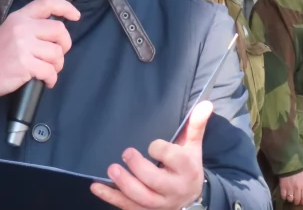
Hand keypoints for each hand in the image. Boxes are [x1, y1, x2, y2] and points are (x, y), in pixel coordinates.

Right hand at [0, 0, 80, 98]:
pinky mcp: (24, 64)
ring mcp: (23, 46)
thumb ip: (30, 27)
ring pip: (57, 53)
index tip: (75, 16)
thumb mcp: (9, 31)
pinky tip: (46, 81)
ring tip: (48, 70)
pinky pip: (50, 71)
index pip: (47, 4)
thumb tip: (56, 31)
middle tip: (58, 54)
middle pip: (59, 31)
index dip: (66, 8)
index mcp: (19, 17)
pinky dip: (51, 79)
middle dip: (65, 45)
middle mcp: (22, 28)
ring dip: (57, 65)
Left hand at [90, 101, 213, 209]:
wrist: (191, 197)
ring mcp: (160, 204)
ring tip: (111, 169)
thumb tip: (205, 104)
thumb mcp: (193, 145)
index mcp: (187, 169)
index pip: (173, 158)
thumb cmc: (187, 165)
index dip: (159, 149)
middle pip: (155, 181)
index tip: (151, 145)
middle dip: (138, 168)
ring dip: (124, 184)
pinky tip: (97, 186)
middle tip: (126, 153)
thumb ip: (196, 124)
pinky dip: (111, 197)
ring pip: (142, 198)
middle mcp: (174, 189)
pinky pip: (128, 207)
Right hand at [279, 171, 302, 204]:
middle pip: (297, 199)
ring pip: (290, 199)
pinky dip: (284, 197)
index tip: (301, 202)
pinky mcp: (283, 187)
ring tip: (290, 198)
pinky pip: (283, 195)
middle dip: (296, 202)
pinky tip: (285, 196)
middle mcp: (297, 189)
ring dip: (290, 199)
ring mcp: (289, 188)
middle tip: (296, 201)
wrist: (289, 164)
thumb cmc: (298, 170)